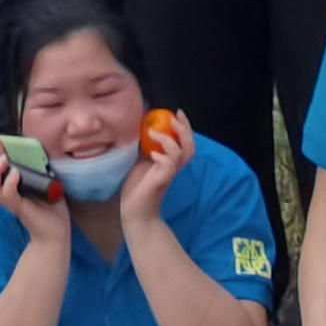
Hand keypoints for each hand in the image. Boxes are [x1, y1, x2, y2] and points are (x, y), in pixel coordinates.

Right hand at [0, 143, 71, 247]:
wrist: (57, 232)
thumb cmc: (51, 209)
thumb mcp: (43, 184)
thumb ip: (38, 171)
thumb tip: (40, 152)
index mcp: (8, 192)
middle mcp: (5, 197)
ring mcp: (11, 203)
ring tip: (4, 160)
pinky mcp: (20, 208)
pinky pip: (8, 195)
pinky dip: (9, 183)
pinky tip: (16, 173)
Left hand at [117, 107, 189, 231]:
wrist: (135, 212)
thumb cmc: (136, 187)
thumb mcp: (140, 161)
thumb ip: (145, 147)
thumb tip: (139, 126)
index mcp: (170, 162)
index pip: (185, 143)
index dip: (184, 128)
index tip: (177, 113)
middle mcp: (173, 167)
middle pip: (190, 146)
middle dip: (185, 130)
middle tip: (174, 117)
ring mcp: (168, 174)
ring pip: (182, 153)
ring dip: (170, 139)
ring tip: (155, 131)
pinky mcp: (161, 180)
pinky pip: (169, 165)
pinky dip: (163, 155)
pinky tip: (152, 153)